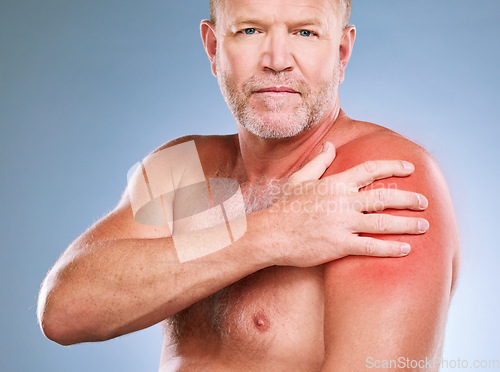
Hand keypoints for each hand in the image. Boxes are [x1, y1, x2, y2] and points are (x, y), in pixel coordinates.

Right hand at [265, 142, 428, 266]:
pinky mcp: (340, 245)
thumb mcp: (300, 179)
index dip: (393, 167)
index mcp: (336, 183)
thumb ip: (318, 162)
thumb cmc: (285, 206)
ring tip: (424, 225)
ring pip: (383, 222)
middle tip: (424, 202)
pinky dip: (390, 248)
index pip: (371, 170)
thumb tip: (330, 146)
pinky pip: (371, 246)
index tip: (409, 168)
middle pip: (384, 196)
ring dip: (407, 224)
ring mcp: (342, 223)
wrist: (272, 234)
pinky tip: (406, 249)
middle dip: (409, 199)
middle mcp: (343, 201)